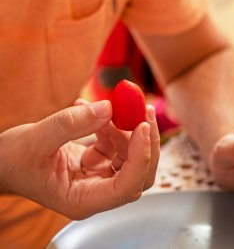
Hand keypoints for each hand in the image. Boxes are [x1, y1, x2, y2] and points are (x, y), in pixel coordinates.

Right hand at [0, 100, 159, 218]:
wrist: (3, 162)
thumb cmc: (12, 161)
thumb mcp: (36, 139)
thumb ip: (73, 123)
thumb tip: (110, 108)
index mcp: (83, 200)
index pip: (126, 187)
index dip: (140, 157)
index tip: (142, 126)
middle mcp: (97, 193)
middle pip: (139, 174)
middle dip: (145, 142)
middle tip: (143, 110)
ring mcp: (99, 179)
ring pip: (131, 158)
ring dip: (127, 130)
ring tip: (109, 107)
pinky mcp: (97, 164)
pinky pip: (116, 146)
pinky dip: (111, 127)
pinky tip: (94, 112)